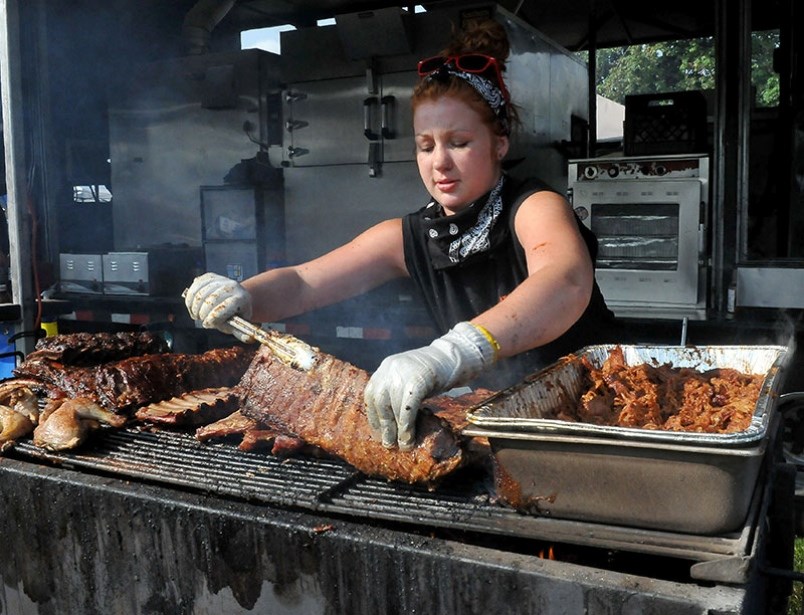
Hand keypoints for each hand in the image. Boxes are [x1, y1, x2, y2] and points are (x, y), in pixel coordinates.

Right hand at [184, 272, 253, 341]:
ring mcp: (221, 279)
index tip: (208, 324)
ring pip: (201, 293)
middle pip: (211, 300)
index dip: (213, 318)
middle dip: (202, 313)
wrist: (236, 297)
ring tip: (196, 314)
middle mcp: (233, 286)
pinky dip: (190, 297)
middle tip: (201, 319)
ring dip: (194, 307)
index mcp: (242, 299)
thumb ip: (241, 333)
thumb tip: (248, 339)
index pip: (224, 308)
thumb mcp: (239, 325)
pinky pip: (195, 285)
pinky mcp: (211, 276)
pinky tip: (192, 305)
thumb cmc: (235, 315)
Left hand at [364, 322, 496, 449]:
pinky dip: (407, 425)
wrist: (453, 356)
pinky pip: (408, 408)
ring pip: (393, 407)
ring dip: (397, 429)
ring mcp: (403, 373)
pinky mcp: (418, 380)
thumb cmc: (433, 372)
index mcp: (386, 367)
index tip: (377, 433)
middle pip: (380, 402)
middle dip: (384, 425)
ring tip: (402, 445)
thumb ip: (397, 393)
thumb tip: (391, 423)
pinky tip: (409, 437)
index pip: (371, 394)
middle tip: (388, 444)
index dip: (373, 416)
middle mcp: (390, 368)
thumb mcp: (408, 378)